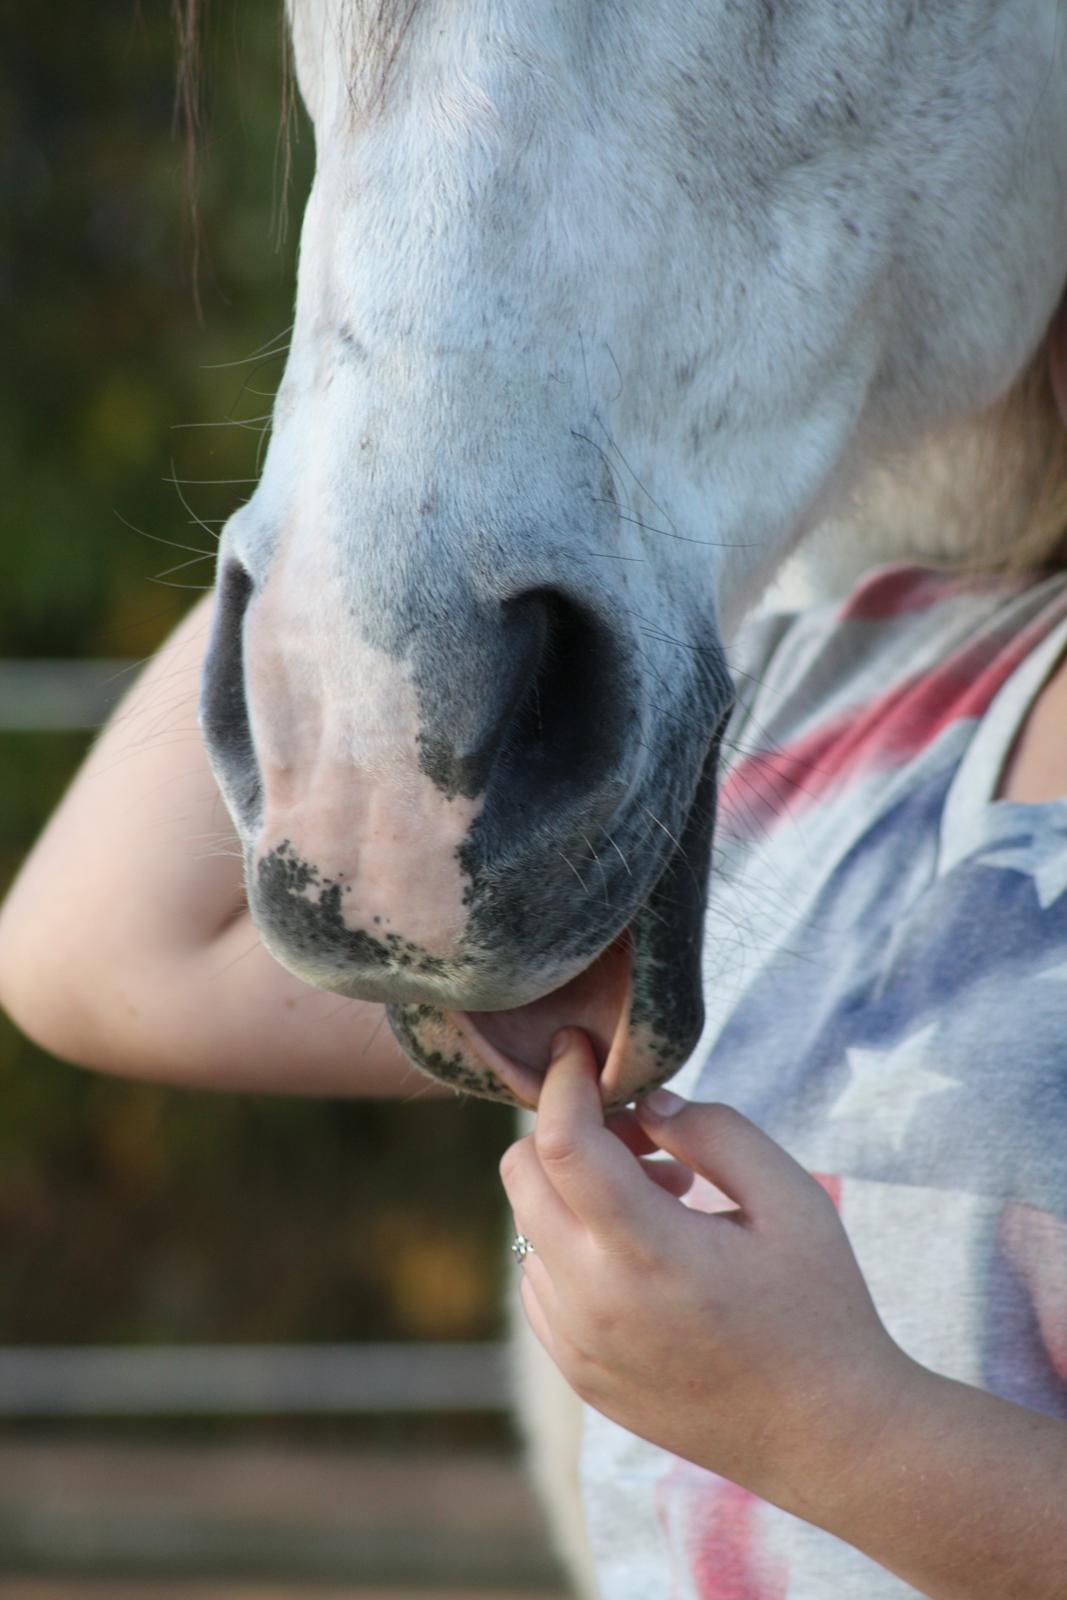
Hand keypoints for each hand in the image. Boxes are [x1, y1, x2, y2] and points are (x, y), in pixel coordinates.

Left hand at [499, 1028, 917, 1516]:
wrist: (827, 1435)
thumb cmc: (820, 1307)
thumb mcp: (792, 1199)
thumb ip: (716, 1132)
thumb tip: (645, 1105)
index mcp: (648, 1253)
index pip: (562, 1142)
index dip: (562, 1081)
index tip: (578, 1048)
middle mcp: (594, 1302)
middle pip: (522, 1174)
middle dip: (567, 1128)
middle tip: (643, 1137)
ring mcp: (578, 1344)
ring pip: (527, 1225)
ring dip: (575, 1192)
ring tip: (664, 1202)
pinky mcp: (579, 1372)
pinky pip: (539, 1281)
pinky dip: (571, 1244)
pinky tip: (643, 1253)